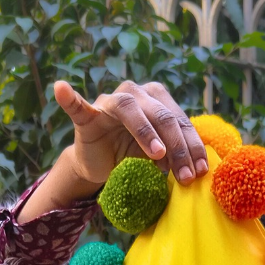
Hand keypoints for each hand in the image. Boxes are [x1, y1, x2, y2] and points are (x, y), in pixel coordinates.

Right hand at [19, 81, 207, 221]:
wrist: (102, 165)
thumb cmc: (134, 158)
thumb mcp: (159, 159)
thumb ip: (176, 156)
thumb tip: (203, 169)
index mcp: (158, 100)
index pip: (180, 121)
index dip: (192, 146)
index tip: (202, 172)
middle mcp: (136, 94)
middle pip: (161, 115)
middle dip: (177, 147)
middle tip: (185, 176)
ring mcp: (110, 102)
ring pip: (130, 109)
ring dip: (145, 131)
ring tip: (157, 153)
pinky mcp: (88, 116)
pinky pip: (78, 106)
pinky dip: (69, 97)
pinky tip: (61, 88)